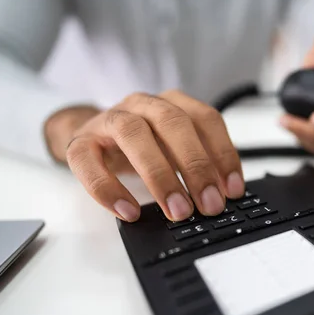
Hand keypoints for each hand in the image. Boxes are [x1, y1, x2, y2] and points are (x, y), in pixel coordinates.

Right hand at [44, 91, 244, 221]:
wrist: (93, 138)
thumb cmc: (144, 147)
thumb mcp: (175, 150)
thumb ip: (198, 165)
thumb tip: (222, 197)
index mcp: (172, 103)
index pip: (206, 119)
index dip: (223, 153)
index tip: (232, 189)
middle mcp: (143, 104)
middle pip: (173, 123)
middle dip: (196, 166)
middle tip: (209, 204)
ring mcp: (110, 119)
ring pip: (133, 134)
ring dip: (160, 175)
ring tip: (177, 210)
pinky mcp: (81, 142)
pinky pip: (89, 162)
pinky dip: (108, 189)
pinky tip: (129, 211)